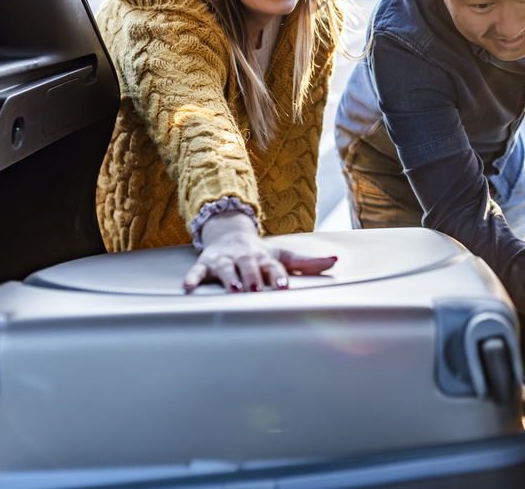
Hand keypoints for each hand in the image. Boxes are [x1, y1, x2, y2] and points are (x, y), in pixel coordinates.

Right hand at [183, 211, 336, 292]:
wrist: (230, 233)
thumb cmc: (260, 253)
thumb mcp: (283, 255)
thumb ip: (308, 263)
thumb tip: (335, 261)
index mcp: (265, 257)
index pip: (274, 266)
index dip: (278, 275)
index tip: (283, 286)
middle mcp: (245, 257)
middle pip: (249, 265)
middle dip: (253, 276)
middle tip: (256, 290)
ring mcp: (225, 259)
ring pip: (226, 268)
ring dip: (229, 278)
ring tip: (233, 290)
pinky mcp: (207, 263)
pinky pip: (198, 270)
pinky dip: (193, 278)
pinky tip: (188, 288)